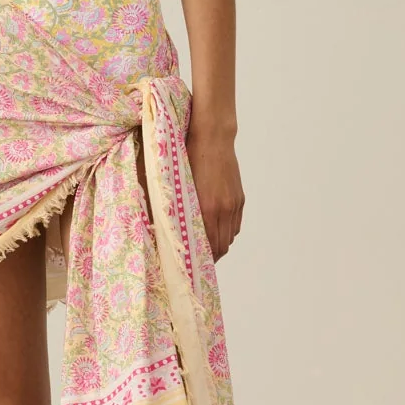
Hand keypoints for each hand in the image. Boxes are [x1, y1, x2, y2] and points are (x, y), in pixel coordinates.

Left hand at [186, 124, 244, 261]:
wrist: (213, 138)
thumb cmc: (188, 157)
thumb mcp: (177, 185)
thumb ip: (175, 208)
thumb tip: (166, 226)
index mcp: (206, 208)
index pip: (208, 246)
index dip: (200, 259)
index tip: (191, 265)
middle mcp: (223, 209)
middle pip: (221, 247)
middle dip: (210, 257)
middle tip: (197, 261)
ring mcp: (233, 204)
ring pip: (230, 237)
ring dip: (219, 245)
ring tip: (206, 248)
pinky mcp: (239, 198)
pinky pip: (235, 225)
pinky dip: (227, 232)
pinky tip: (217, 231)